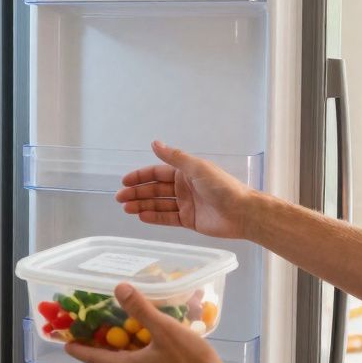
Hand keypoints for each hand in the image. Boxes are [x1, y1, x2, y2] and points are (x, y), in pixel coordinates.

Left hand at [66, 283, 240, 362]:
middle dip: (107, 346)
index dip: (80, 349)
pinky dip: (143, 361)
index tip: (66, 344)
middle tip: (105, 329)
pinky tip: (157, 350)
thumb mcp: (164, 329)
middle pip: (113, 362)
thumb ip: (141, 309)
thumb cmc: (188, 362)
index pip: (95, 358)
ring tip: (134, 334)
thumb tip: (118, 288)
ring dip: (128, 353)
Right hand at [116, 141, 254, 239]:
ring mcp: (186, 204)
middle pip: (155, 190)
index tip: (125, 181)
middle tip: (120, 198)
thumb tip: (155, 142)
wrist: (241, 212)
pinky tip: (141, 216)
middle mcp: (183, 187)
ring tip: (126, 208)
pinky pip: (167, 218)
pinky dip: (154, 217)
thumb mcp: (196, 167)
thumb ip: (174, 157)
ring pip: (158, 204)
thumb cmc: (221, 187)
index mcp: (185, 172)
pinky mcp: (189, 220)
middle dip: (137, 193)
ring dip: (142, 205)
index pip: (157, 173)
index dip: (140, 176)